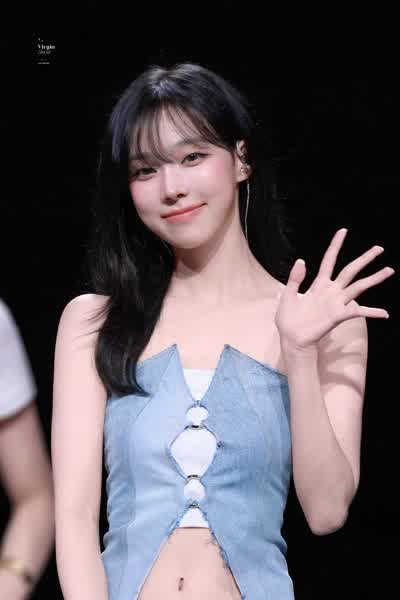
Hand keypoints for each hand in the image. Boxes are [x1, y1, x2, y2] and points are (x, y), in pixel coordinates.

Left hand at [275, 228, 394, 352]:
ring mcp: (336, 303)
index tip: (343, 230)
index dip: (336, 245)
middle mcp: (330, 291)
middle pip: (350, 270)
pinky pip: (357, 312)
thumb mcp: (287, 296)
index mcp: (318, 284)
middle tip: (379, 248)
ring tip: (389, 270)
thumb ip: (294, 279)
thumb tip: (301, 260)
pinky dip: (371, 312)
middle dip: (364, 259)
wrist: (292, 339)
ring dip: (374, 279)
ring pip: (358, 287)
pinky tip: (385, 314)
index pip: (329, 260)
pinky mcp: (338, 316)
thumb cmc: (288, 319)